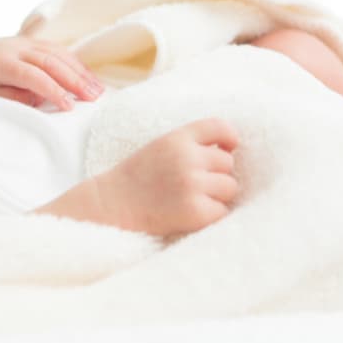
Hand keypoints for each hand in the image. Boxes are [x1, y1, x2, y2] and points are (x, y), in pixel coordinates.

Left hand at [0, 36, 103, 110]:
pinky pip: (53, 48)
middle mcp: (12, 47)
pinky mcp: (22, 42)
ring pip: (56, 53)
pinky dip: (72, 61)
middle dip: (76, 80)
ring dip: (79, 70)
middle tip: (96, 100)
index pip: (34, 76)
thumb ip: (7, 96)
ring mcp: (19, 42)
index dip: (54, 91)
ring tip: (98, 90)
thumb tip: (38, 100)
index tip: (70, 108)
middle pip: (51, 61)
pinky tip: (84, 74)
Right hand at [97, 117, 240, 235]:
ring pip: (230, 187)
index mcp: (177, 138)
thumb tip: (231, 150)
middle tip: (193, 183)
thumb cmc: (137, 177)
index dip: (230, 138)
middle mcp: (187, 158)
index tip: (229, 147)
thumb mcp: (159, 147)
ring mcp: (192, 184)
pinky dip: (211, 215)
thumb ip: (189, 144)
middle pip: (228, 162)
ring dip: (217, 195)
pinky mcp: (196, 211)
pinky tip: (190, 213)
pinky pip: (222, 211)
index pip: (219, 127)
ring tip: (191, 198)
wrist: (111, 204)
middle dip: (216, 174)